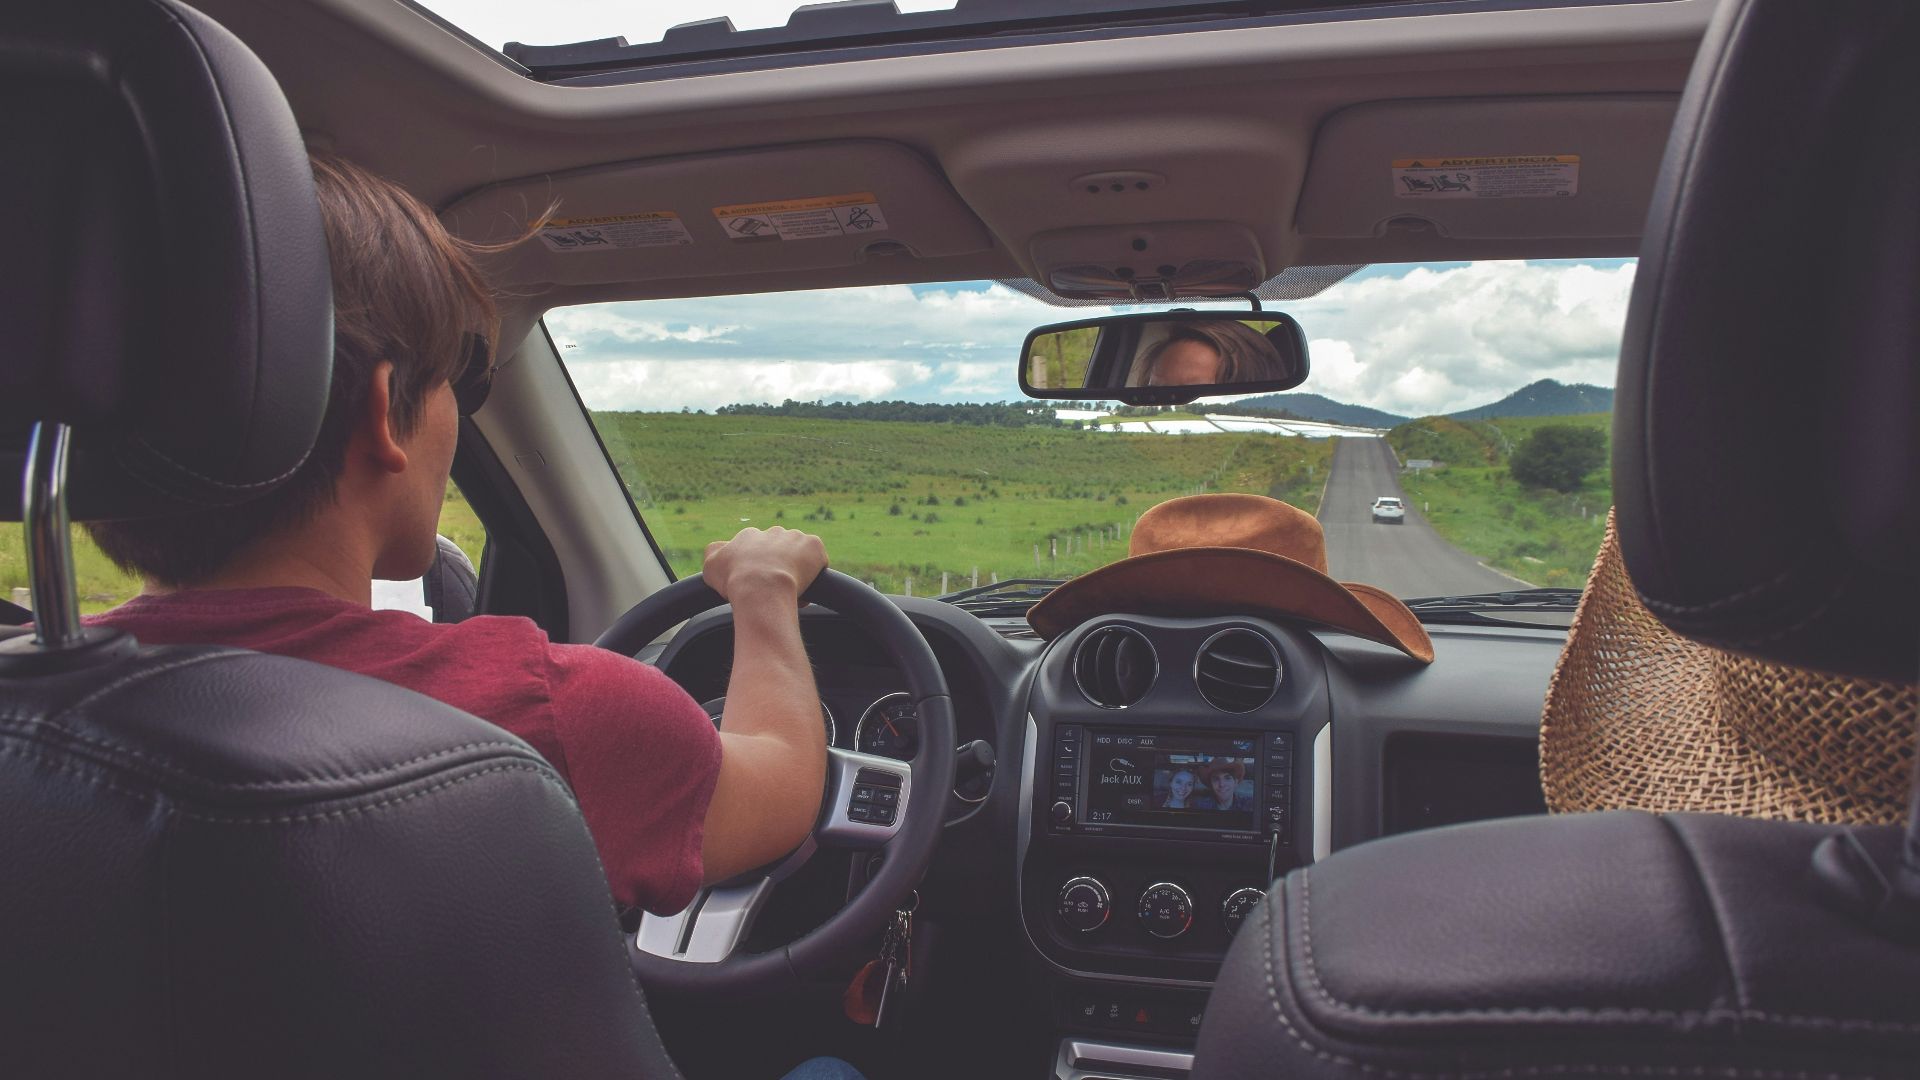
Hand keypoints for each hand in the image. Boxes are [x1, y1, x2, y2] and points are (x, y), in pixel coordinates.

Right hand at [703, 526, 827, 603]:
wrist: (761, 588)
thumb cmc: (735, 581)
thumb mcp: (710, 567)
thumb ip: (714, 553)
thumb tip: (718, 549)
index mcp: (749, 536)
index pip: (755, 550)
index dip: (758, 570)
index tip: (758, 585)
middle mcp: (772, 532)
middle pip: (778, 550)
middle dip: (778, 568)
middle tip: (775, 589)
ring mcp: (795, 537)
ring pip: (799, 555)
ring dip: (797, 571)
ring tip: (791, 593)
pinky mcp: (814, 546)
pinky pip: (818, 560)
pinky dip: (815, 574)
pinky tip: (806, 589)